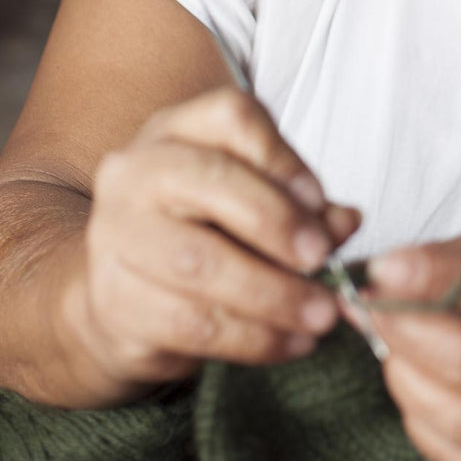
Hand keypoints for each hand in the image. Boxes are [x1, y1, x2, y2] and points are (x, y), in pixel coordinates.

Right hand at [65, 88, 359, 402]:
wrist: (124, 294)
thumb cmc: (204, 232)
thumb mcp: (254, 202)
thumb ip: (305, 207)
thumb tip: (346, 221)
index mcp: (179, 130)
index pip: (232, 117)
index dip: (283, 158)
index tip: (320, 201)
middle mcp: (138, 171)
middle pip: (213, 183)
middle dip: (279, 224)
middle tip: (322, 260)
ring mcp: (117, 235)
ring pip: (201, 262)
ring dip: (274, 294)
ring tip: (321, 314)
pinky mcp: (114, 301)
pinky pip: (191, 322)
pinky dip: (253, 337)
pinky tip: (290, 343)